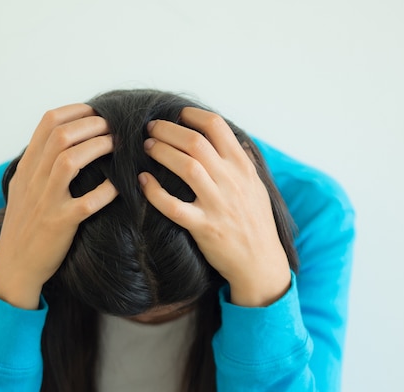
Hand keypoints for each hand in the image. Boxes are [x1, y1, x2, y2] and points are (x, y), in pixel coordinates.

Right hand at [0, 104, 117, 308]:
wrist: (14, 265)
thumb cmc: (25, 225)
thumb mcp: (24, 188)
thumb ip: (39, 163)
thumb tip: (65, 140)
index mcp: (27, 167)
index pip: (47, 123)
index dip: (76, 111)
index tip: (97, 110)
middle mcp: (34, 179)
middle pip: (61, 136)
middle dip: (92, 124)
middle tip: (114, 125)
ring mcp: (46, 201)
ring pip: (69, 161)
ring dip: (98, 147)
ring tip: (118, 144)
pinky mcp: (61, 223)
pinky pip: (87, 202)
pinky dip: (107, 190)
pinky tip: (121, 184)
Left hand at [138, 107, 290, 306]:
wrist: (261, 263)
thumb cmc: (256, 223)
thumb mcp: (257, 187)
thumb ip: (244, 163)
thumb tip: (235, 141)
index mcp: (243, 167)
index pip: (217, 127)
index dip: (192, 116)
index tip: (177, 115)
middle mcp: (231, 181)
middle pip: (195, 142)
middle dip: (168, 130)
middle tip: (151, 128)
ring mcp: (217, 204)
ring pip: (186, 166)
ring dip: (162, 152)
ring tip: (147, 146)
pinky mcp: (203, 227)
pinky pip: (173, 205)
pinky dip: (154, 191)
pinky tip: (143, 180)